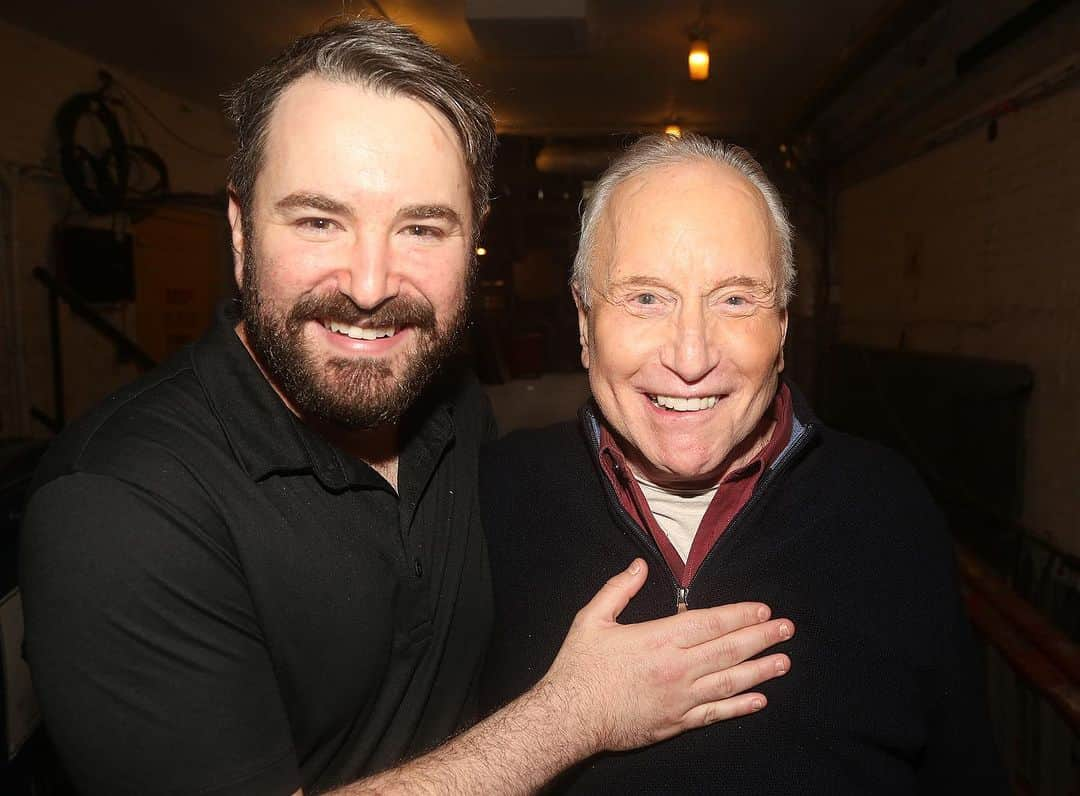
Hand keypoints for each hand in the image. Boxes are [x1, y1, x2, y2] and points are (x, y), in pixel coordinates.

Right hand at [539, 558, 792, 753]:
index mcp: (658, 639)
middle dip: (761, 638)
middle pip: (728, 650)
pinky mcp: (676, 723)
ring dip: (760, 670)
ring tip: (784, 661)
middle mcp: (676, 669)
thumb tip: (640, 565)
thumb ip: (618, 589)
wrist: (569, 718)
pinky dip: (739, 706)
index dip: (740, 615)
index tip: (763, 610)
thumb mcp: (592, 619)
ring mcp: (679, 699)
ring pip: (729, 682)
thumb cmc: (579, 667)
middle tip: (787, 630)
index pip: (710, 623)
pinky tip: (760, 699)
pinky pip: (715, 714)